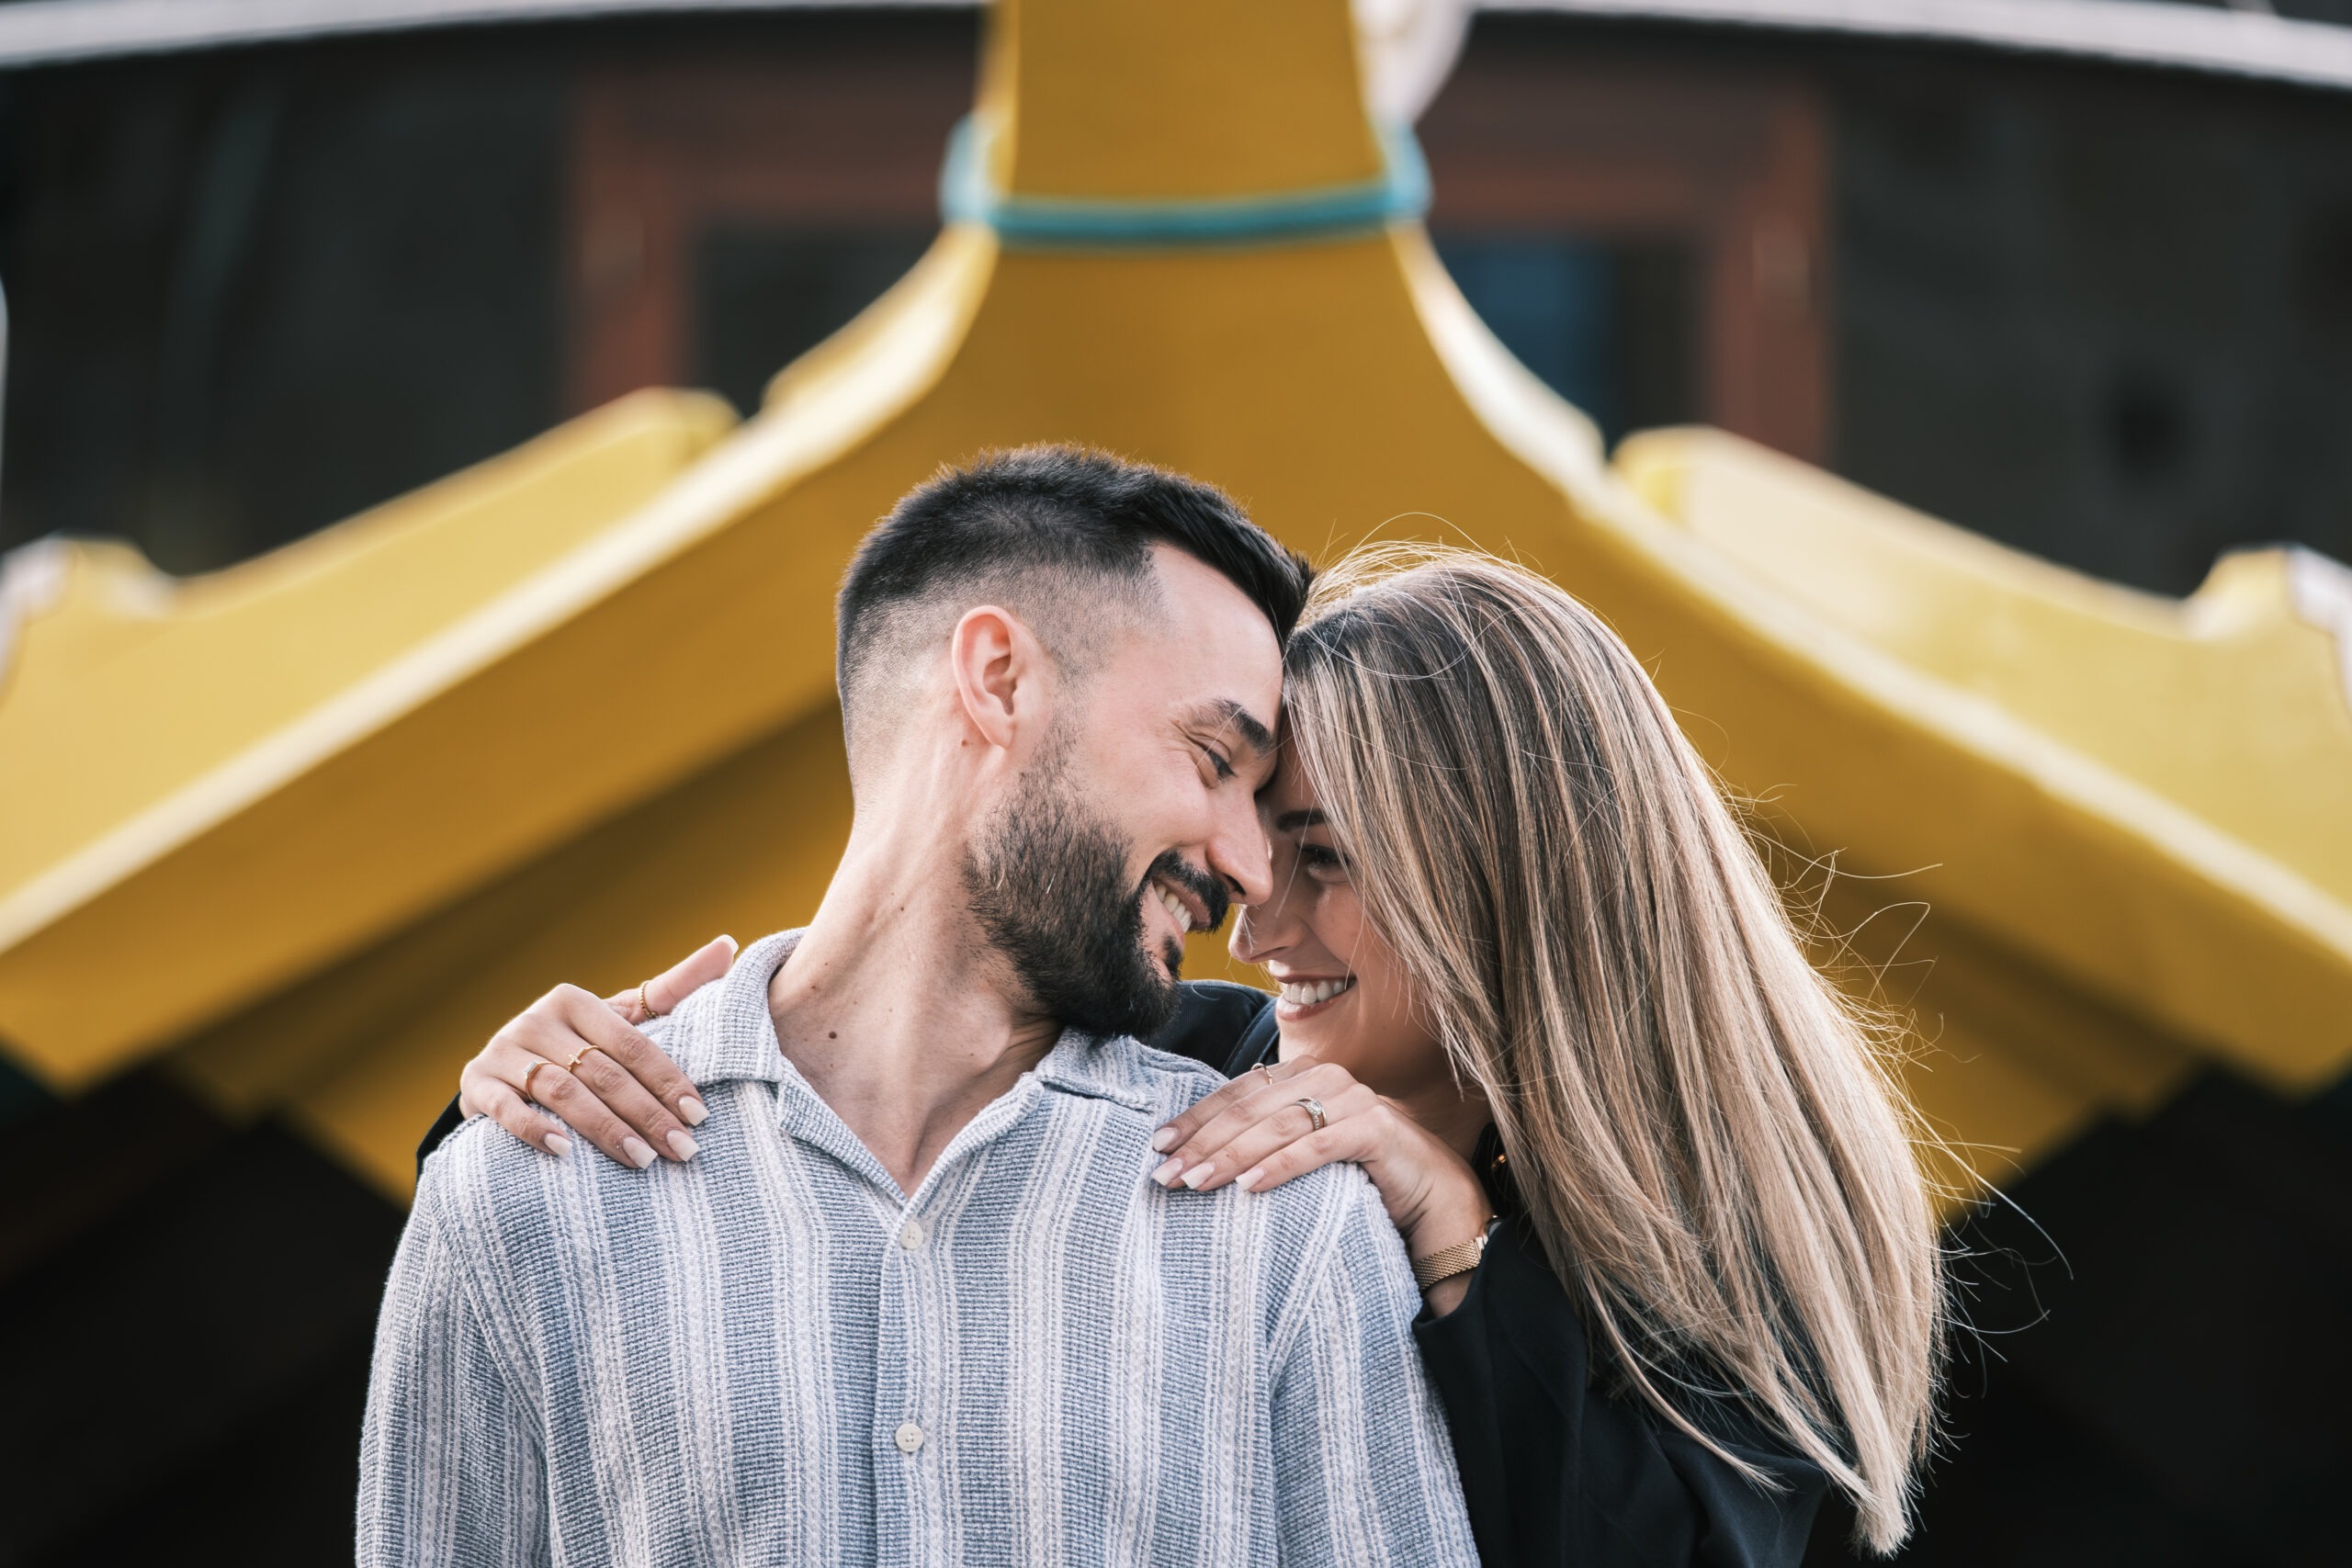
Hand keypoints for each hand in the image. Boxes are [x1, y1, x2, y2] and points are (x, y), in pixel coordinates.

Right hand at [456, 935, 736, 1167]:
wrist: (502, 1075)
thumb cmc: (577, 1047)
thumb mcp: (619, 1018)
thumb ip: (672, 988)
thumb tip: (729, 946)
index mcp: (575, 1000)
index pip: (632, 1044)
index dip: (667, 1080)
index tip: (699, 1116)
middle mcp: (536, 1019)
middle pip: (602, 1071)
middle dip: (646, 1114)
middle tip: (681, 1150)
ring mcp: (503, 1051)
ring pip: (562, 1090)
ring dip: (603, 1127)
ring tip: (641, 1159)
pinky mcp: (477, 1084)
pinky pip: (506, 1107)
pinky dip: (535, 1128)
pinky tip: (565, 1153)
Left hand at [1147, 1056, 1491, 1306]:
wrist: (1435, 1199)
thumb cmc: (1362, 1178)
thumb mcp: (1305, 1152)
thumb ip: (1266, 1140)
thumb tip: (1197, 1155)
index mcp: (1304, 1076)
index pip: (1237, 1092)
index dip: (1195, 1118)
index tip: (1158, 1146)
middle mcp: (1327, 1079)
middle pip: (1250, 1107)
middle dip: (1202, 1141)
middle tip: (1164, 1174)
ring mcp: (1355, 1100)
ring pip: (1278, 1125)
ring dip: (1231, 1156)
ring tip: (1195, 1183)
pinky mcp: (1377, 1129)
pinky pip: (1318, 1146)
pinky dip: (1280, 1166)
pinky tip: (1248, 1188)